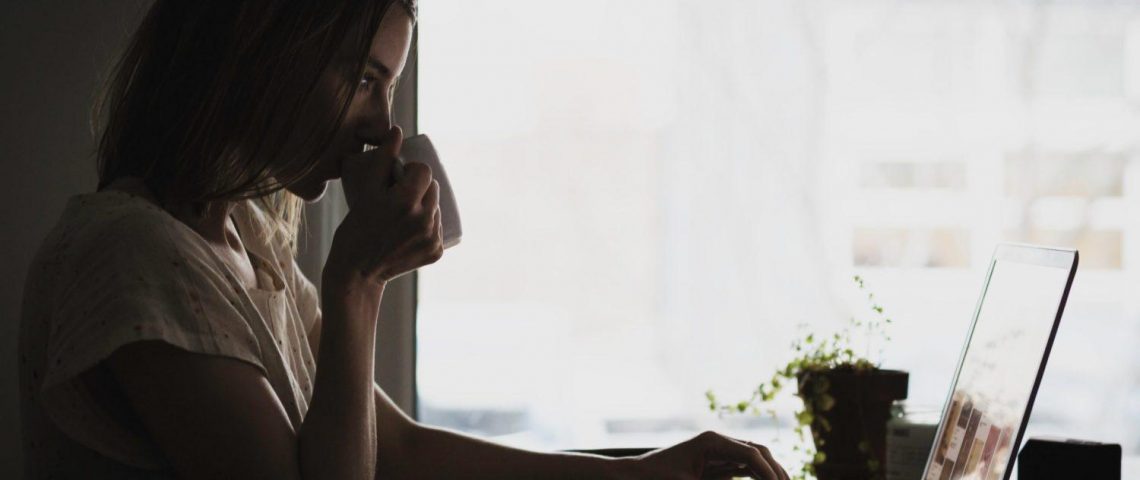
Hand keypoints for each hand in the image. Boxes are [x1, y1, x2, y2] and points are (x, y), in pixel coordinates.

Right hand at [325, 126, 442, 285]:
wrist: (356, 272)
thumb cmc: (355, 229)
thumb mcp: (365, 192)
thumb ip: (382, 159)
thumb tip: (397, 130)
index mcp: (405, 202)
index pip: (425, 171)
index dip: (413, 171)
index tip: (400, 178)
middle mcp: (424, 220)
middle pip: (433, 188)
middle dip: (419, 188)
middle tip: (399, 196)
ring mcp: (432, 238)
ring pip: (436, 207)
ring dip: (425, 205)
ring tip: (404, 213)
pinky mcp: (436, 252)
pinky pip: (438, 228)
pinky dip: (428, 226)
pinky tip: (411, 230)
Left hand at [630, 431, 788, 479]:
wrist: (634, 475)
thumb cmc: (657, 478)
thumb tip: (740, 478)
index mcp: (712, 441)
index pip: (751, 454)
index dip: (769, 472)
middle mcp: (718, 442)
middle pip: (758, 452)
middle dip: (775, 470)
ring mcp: (718, 452)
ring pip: (754, 460)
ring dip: (769, 473)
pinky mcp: (716, 464)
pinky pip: (743, 469)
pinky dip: (757, 477)